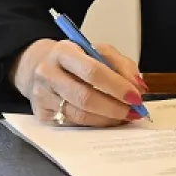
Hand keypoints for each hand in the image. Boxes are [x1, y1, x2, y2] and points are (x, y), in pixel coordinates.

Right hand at [10, 37, 146, 126]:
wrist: (37, 66)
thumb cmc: (72, 58)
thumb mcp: (96, 50)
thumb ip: (121, 65)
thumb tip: (138, 87)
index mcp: (63, 52)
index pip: (93, 71)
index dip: (117, 86)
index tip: (136, 96)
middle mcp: (48, 74)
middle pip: (85, 97)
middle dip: (114, 107)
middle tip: (134, 111)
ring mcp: (42, 96)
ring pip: (80, 115)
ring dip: (107, 119)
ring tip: (124, 117)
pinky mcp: (41, 114)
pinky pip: (72, 124)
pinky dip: (94, 124)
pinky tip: (106, 120)